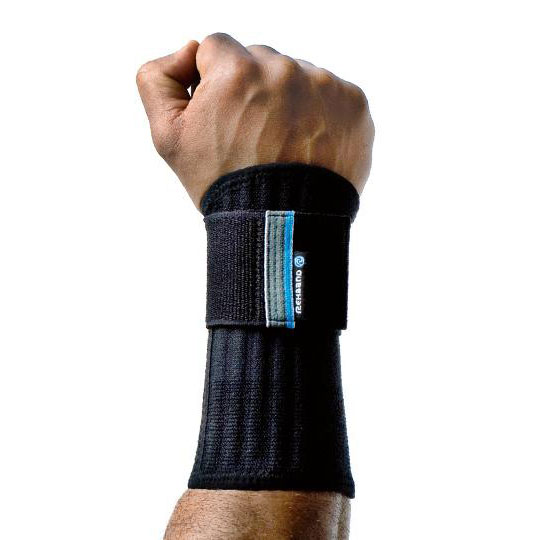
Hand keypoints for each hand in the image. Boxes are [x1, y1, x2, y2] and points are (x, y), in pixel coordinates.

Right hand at [136, 33, 373, 207]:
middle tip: (252, 137)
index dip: (212, 82)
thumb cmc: (224, 185)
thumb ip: (157, 80)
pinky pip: (329, 94)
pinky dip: (319, 114)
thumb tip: (187, 51)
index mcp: (237, 72)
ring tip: (282, 146)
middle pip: (259, 60)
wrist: (282, 226)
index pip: (216, 48)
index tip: (223, 117)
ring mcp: (326, 86)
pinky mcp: (355, 104)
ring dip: (287, 101)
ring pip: (295, 76)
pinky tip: (308, 146)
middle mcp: (285, 70)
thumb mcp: (168, 139)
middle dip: (251, 90)